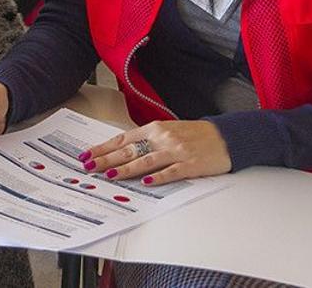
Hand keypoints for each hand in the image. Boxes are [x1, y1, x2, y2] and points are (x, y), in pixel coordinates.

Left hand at [79, 120, 231, 185]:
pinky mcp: (190, 164)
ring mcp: (176, 152)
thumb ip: (146, 139)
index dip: (104, 147)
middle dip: (107, 159)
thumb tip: (122, 150)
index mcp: (155, 128)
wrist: (224, 136)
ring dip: (126, 168)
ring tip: (110, 174)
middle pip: (129, 150)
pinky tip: (146, 182)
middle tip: (89, 166)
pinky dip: (158, 177)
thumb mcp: (167, 130)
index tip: (87, 154)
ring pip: (146, 161)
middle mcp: (163, 138)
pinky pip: (171, 172)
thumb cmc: (194, 134)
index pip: (123, 139)